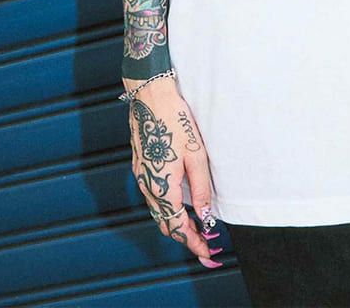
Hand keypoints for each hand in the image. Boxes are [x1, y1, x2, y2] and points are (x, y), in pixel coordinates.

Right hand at [124, 75, 222, 267]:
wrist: (150, 95)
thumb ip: (200, 188)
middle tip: (205, 245)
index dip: (194, 243)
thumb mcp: (196, 154)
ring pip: (158, 211)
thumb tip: (205, 215)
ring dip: (175, 223)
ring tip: (196, 228)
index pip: (178, 227)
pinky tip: (179, 204)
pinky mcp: (140, 165)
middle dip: (185, 238)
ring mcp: (141, 175)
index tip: (208, 254)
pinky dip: (167, 208)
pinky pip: (153, 196)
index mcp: (162, 186)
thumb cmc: (175, 120)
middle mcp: (147, 185)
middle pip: (165, 224)